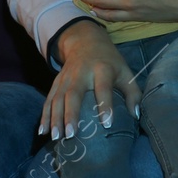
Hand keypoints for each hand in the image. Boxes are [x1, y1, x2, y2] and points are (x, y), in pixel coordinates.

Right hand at [42, 20, 140, 139]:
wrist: (85, 40)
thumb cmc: (109, 61)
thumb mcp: (125, 72)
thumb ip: (133, 93)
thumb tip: (135, 116)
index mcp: (102, 68)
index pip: (103, 87)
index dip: (105, 105)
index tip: (107, 124)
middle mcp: (81, 72)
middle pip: (73, 94)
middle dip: (71, 114)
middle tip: (71, 135)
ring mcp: (66, 77)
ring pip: (58, 98)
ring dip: (55, 118)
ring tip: (55, 137)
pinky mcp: (56, 81)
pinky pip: (48, 99)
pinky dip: (44, 115)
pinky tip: (42, 131)